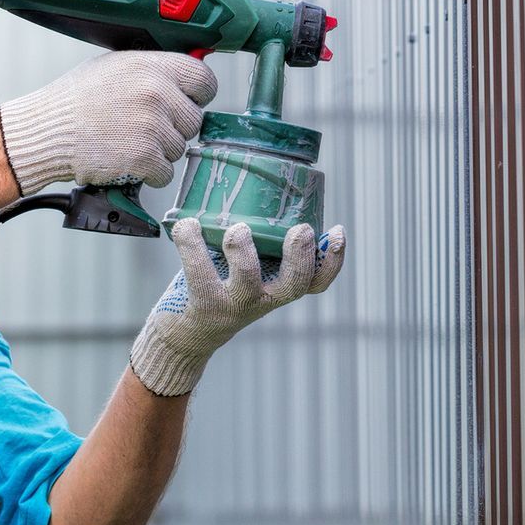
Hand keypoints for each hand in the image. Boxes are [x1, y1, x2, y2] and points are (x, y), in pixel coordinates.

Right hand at [0, 51, 216, 194]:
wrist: (47, 131)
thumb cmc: (76, 100)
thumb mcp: (115, 66)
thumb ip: (153, 70)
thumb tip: (184, 79)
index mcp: (152, 66)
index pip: (205, 80)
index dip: (197, 96)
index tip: (186, 103)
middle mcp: (156, 93)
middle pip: (194, 120)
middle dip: (174, 128)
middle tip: (144, 128)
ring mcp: (152, 126)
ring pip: (180, 148)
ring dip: (159, 151)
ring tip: (128, 141)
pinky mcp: (144, 157)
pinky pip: (165, 172)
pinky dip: (149, 173)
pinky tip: (126, 159)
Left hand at [128, 217, 347, 396]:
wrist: (189, 335)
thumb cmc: (223, 288)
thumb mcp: (249, 271)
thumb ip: (260, 245)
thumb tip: (260, 190)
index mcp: (278, 288)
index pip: (316, 281)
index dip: (333, 260)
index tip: (337, 231)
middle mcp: (262, 300)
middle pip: (294, 284)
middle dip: (300, 255)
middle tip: (300, 230)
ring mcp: (234, 304)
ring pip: (247, 278)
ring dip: (243, 249)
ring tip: (238, 229)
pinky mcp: (203, 304)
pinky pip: (198, 271)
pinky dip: (190, 242)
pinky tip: (187, 224)